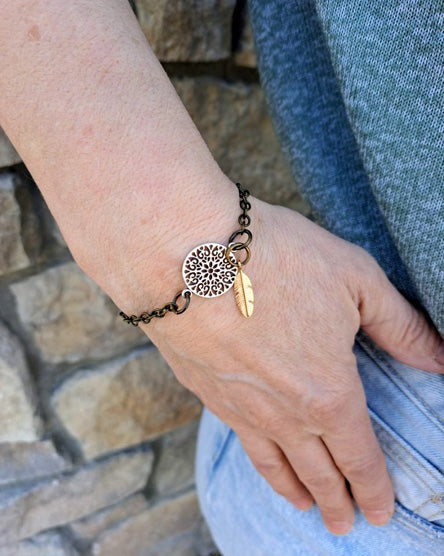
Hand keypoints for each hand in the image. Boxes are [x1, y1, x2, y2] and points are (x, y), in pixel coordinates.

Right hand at [122, 198, 443, 535]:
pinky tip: (261, 459)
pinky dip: (258, 463)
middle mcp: (284, 413)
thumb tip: (440, 359)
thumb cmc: (275, 259)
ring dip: (296, 491)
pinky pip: (240, 443)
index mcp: (329, 392)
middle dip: (336, 501)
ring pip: (275, 465)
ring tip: (307, 507)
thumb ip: (400, 326)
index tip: (380, 511)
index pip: (359, 458)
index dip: (373, 489)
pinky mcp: (207, 393)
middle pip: (317, 472)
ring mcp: (241, 408)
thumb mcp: (355, 279)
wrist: (185, 256)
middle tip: (343, 524)